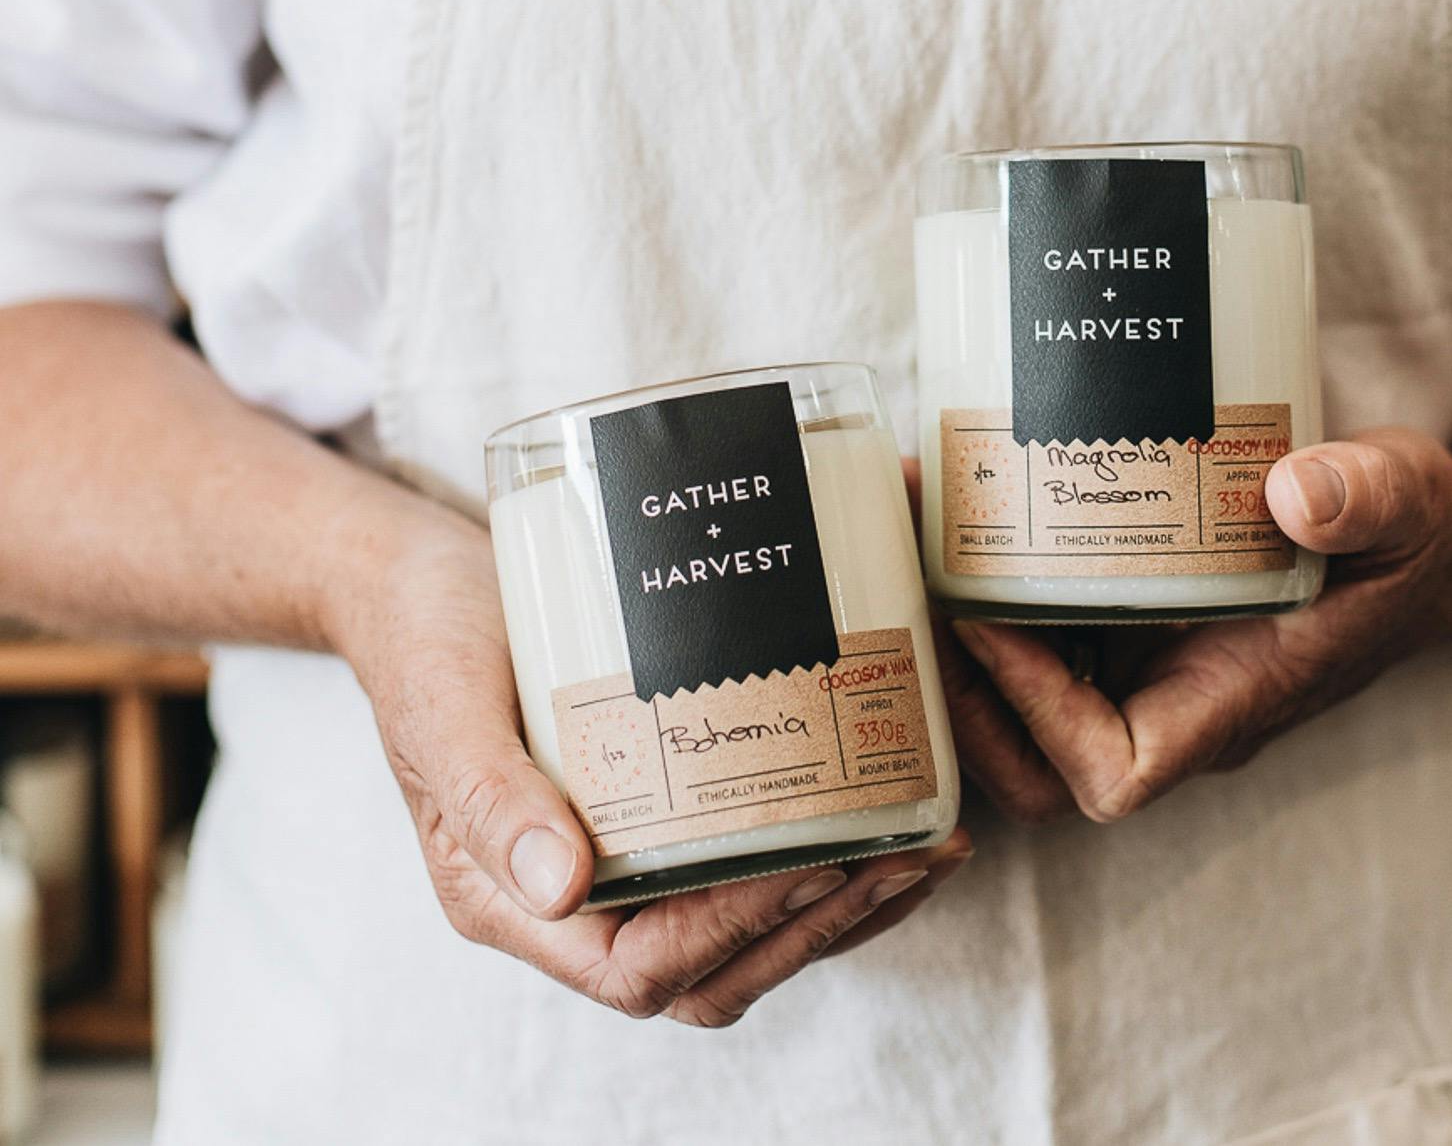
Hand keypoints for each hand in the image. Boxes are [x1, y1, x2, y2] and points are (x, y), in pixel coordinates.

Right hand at [330, 508, 972, 1026]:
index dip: (735, 932)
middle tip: (906, 859)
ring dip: (840, 908)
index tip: (816, 862)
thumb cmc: (426, 636)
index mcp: (510, 897)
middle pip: (709, 971)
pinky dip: (823, 863)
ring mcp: (620, 865)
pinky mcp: (658, 818)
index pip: (638, 970)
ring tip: (927, 850)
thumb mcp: (443, 705)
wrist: (424, 580)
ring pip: (743, 936)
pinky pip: (746, 874)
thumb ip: (493, 798)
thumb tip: (563, 887)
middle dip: (815, 927)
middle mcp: (572, 900)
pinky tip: (886, 818)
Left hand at [949, 429, 1451, 821]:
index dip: (1043, 718)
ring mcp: (1146, 675)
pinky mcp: (1128, 633)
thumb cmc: (1414, 538)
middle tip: (921, 588)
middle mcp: (1175, 705)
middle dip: (964, 700)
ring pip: (1021, 717)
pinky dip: (985, 605)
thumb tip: (1300, 494)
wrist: (1418, 548)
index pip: (1117, 772)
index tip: (1001, 619)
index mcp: (1233, 700)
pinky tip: (955, 518)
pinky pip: (1037, 650)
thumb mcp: (1408, 501)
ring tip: (914, 539)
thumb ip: (1370, 498)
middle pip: (1037, 768)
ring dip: (956, 647)